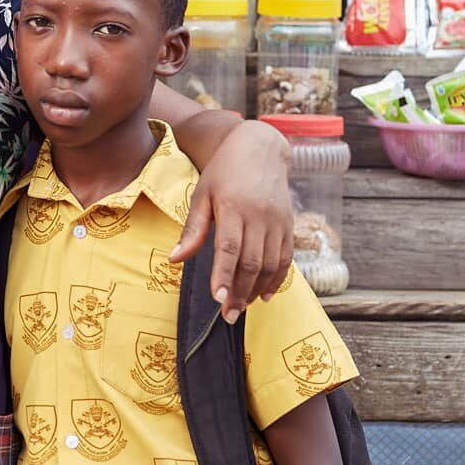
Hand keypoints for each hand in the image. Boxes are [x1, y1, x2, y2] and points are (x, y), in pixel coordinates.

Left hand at [171, 119, 292, 321]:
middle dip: (240, 291)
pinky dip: (277, 280)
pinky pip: (286, 258)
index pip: (229, 247)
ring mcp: (278, 221)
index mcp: (234, 206)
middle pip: (251, 261)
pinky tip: (265, 295)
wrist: (259, 149)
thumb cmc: (223, 173)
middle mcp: (260, 215)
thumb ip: (192, 230)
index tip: (218, 298)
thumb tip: (174, 260)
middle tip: (229, 315)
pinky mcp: (289, 225)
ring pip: (270, 264)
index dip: (224, 274)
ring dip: (257, 289)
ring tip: (242, 307)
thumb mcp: (202, 195)